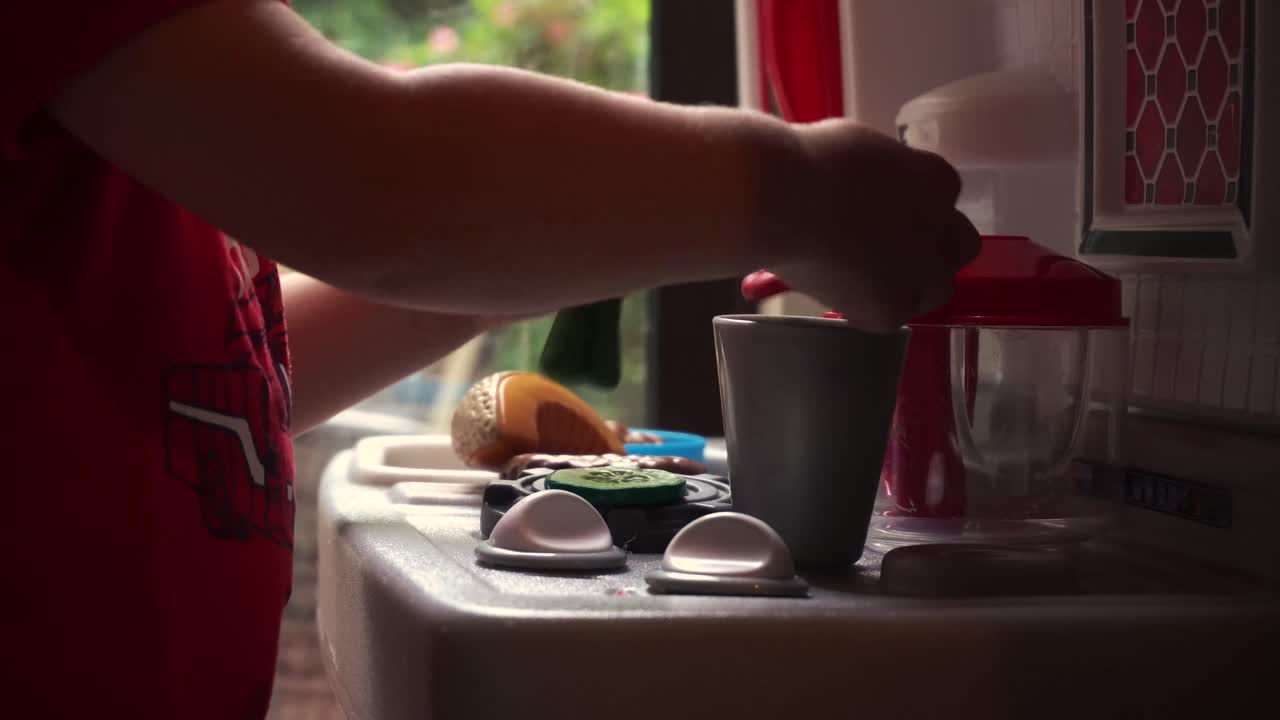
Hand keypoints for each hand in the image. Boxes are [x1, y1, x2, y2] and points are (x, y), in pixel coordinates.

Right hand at [771, 122, 980, 331]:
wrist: (777, 199)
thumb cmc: (803, 161)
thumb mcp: (861, 149)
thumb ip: (883, 175)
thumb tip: (871, 188)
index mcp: (935, 178)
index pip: (946, 203)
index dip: (919, 213)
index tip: (892, 218)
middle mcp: (940, 224)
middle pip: (960, 249)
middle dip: (932, 255)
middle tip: (889, 257)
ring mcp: (920, 269)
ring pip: (934, 291)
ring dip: (905, 287)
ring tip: (860, 280)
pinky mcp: (892, 307)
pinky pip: (889, 317)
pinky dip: (865, 310)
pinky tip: (837, 293)